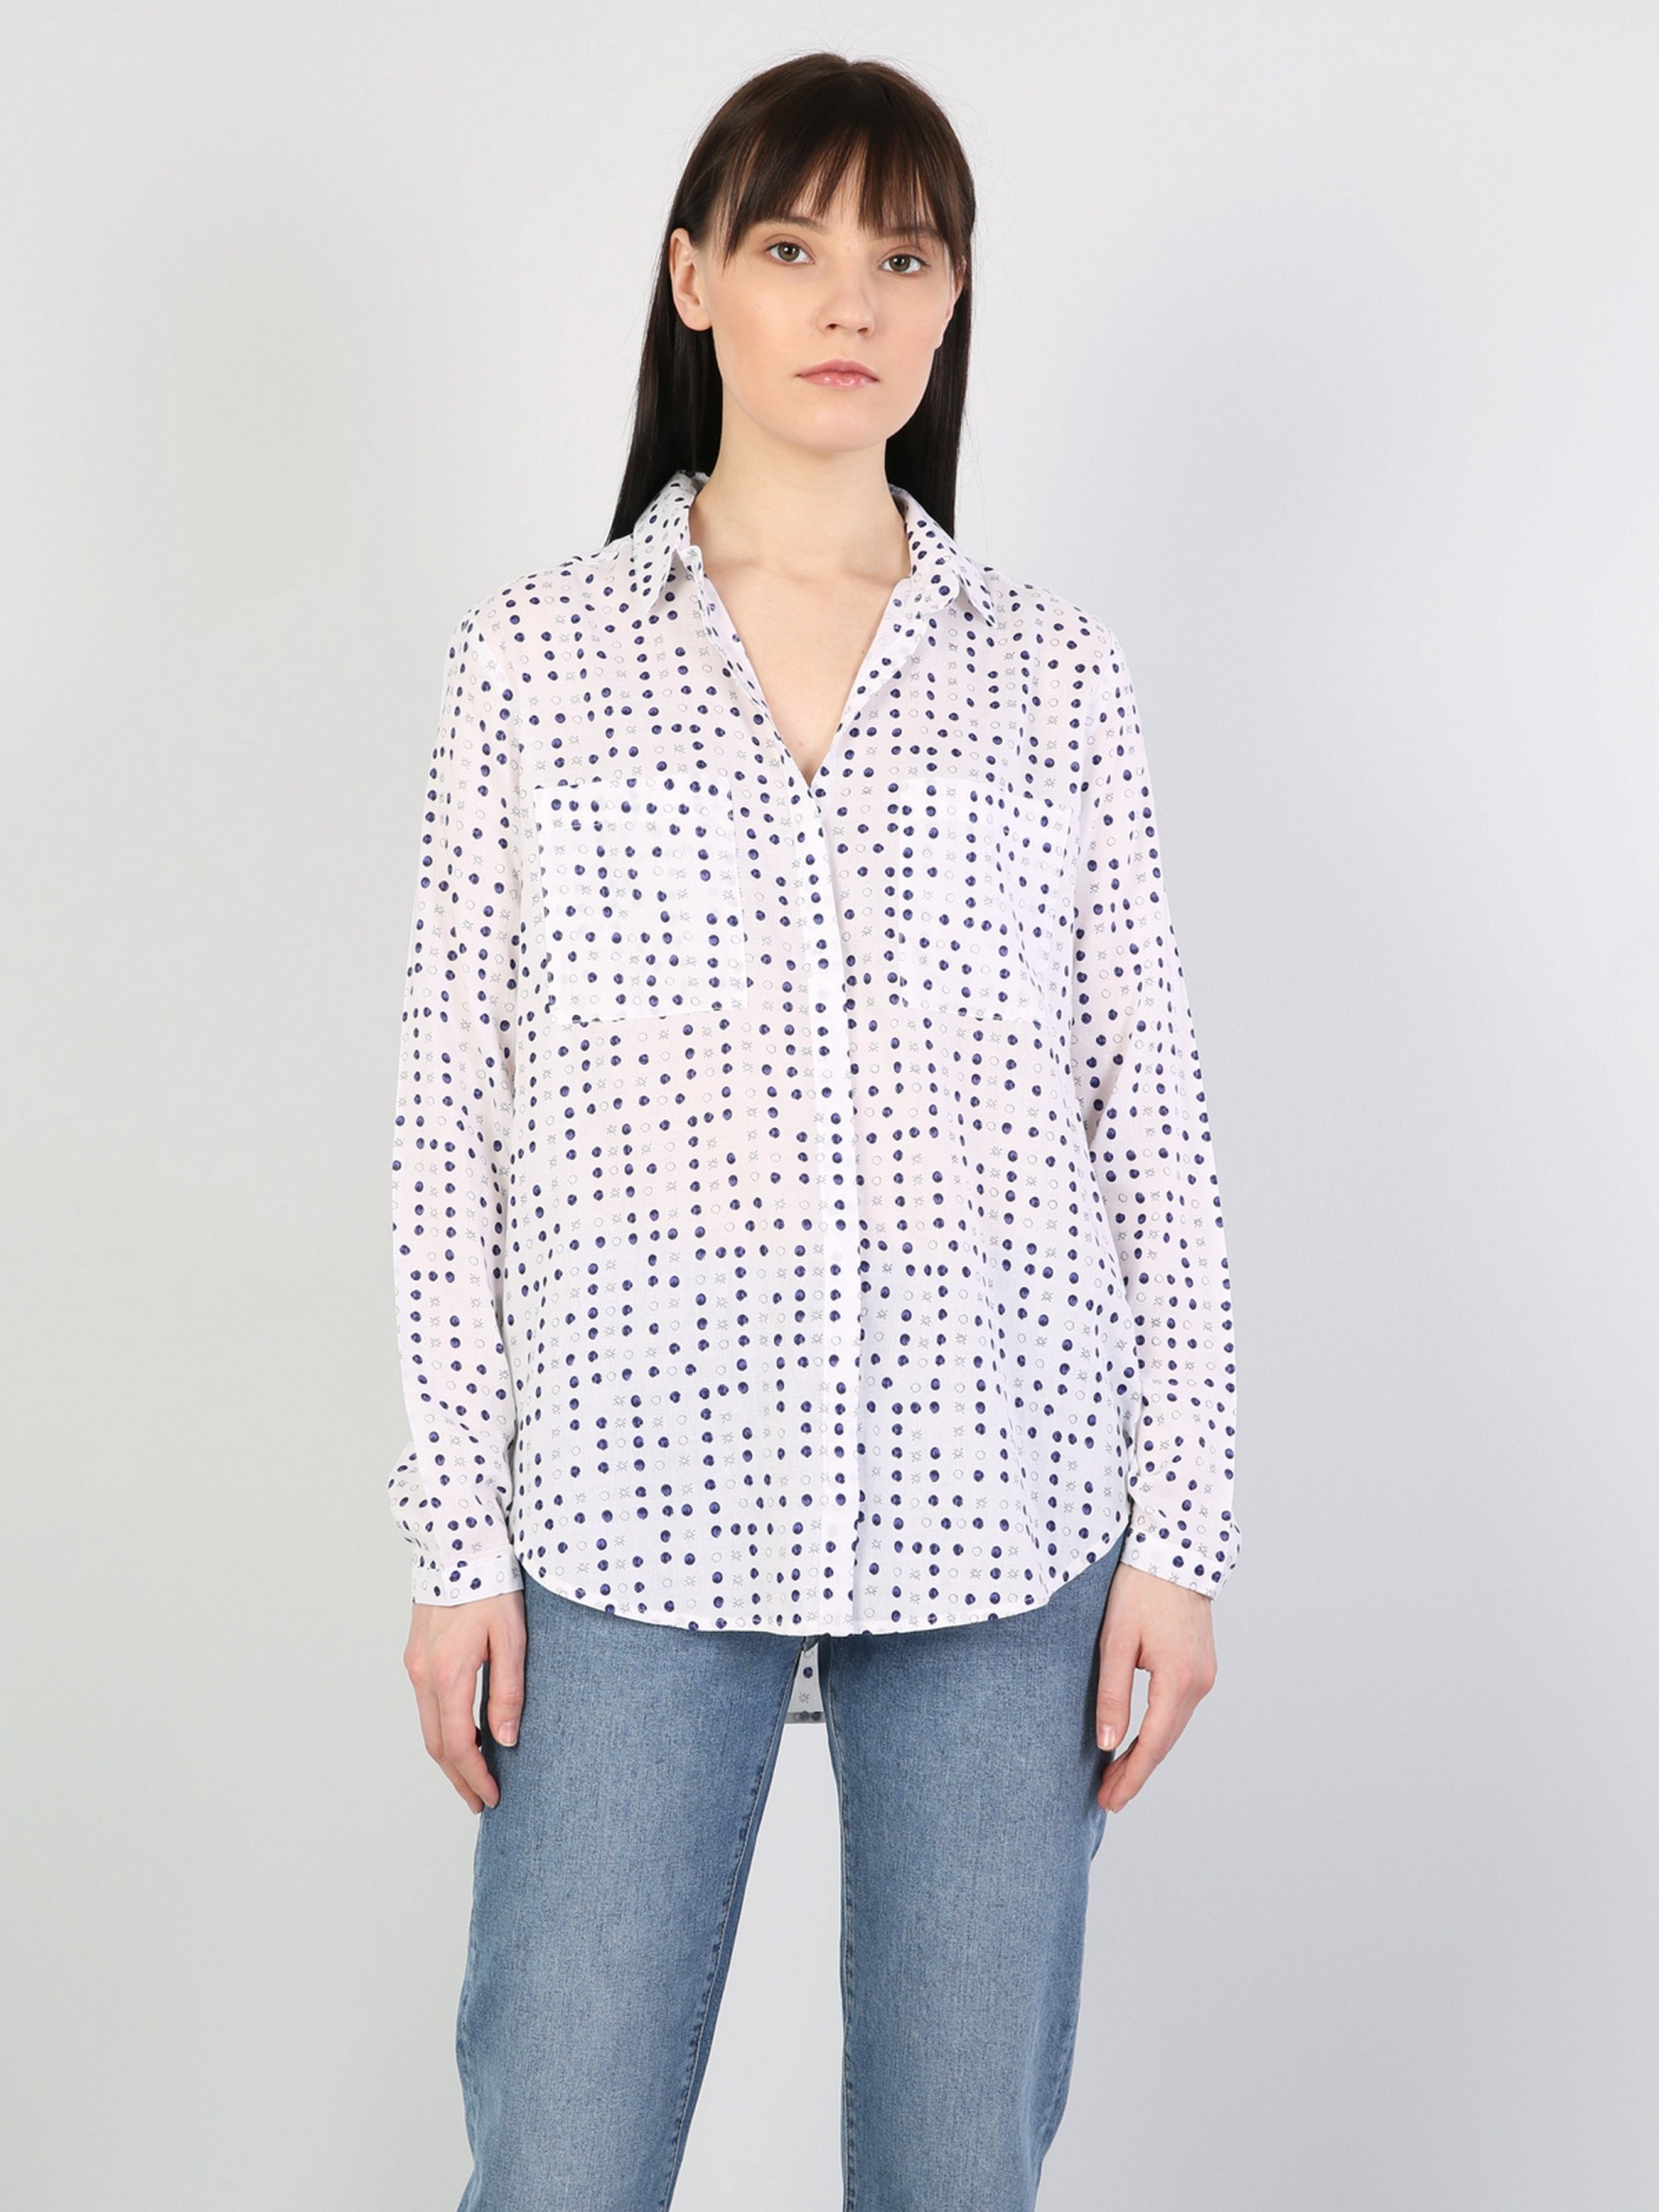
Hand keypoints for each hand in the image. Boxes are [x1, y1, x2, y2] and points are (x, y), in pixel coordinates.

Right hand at [403, 1591, 525, 1812]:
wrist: (457, 1546)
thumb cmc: (491, 1586)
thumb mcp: (512, 1638)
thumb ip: (509, 1691)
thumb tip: (506, 1741)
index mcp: (448, 1675)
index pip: (458, 1745)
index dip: (475, 1777)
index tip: (492, 1798)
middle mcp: (423, 1675)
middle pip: (436, 1745)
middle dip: (458, 1778)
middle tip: (480, 1801)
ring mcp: (415, 1665)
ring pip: (428, 1727)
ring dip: (449, 1756)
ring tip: (474, 1775)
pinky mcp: (415, 1655)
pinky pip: (426, 1705)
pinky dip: (442, 1730)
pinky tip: (463, 1734)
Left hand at [1094, 1561, 1216, 1812]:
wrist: (1175, 1549)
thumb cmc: (1139, 1589)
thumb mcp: (1115, 1640)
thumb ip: (1112, 1694)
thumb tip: (1109, 1744)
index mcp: (1178, 1680)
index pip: (1153, 1744)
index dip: (1130, 1776)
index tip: (1108, 1801)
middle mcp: (1200, 1683)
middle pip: (1166, 1741)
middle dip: (1136, 1772)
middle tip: (1107, 1798)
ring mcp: (1205, 1674)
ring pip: (1174, 1727)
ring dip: (1147, 1752)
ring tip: (1116, 1776)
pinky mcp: (1202, 1665)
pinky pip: (1179, 1709)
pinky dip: (1159, 1730)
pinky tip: (1140, 1740)